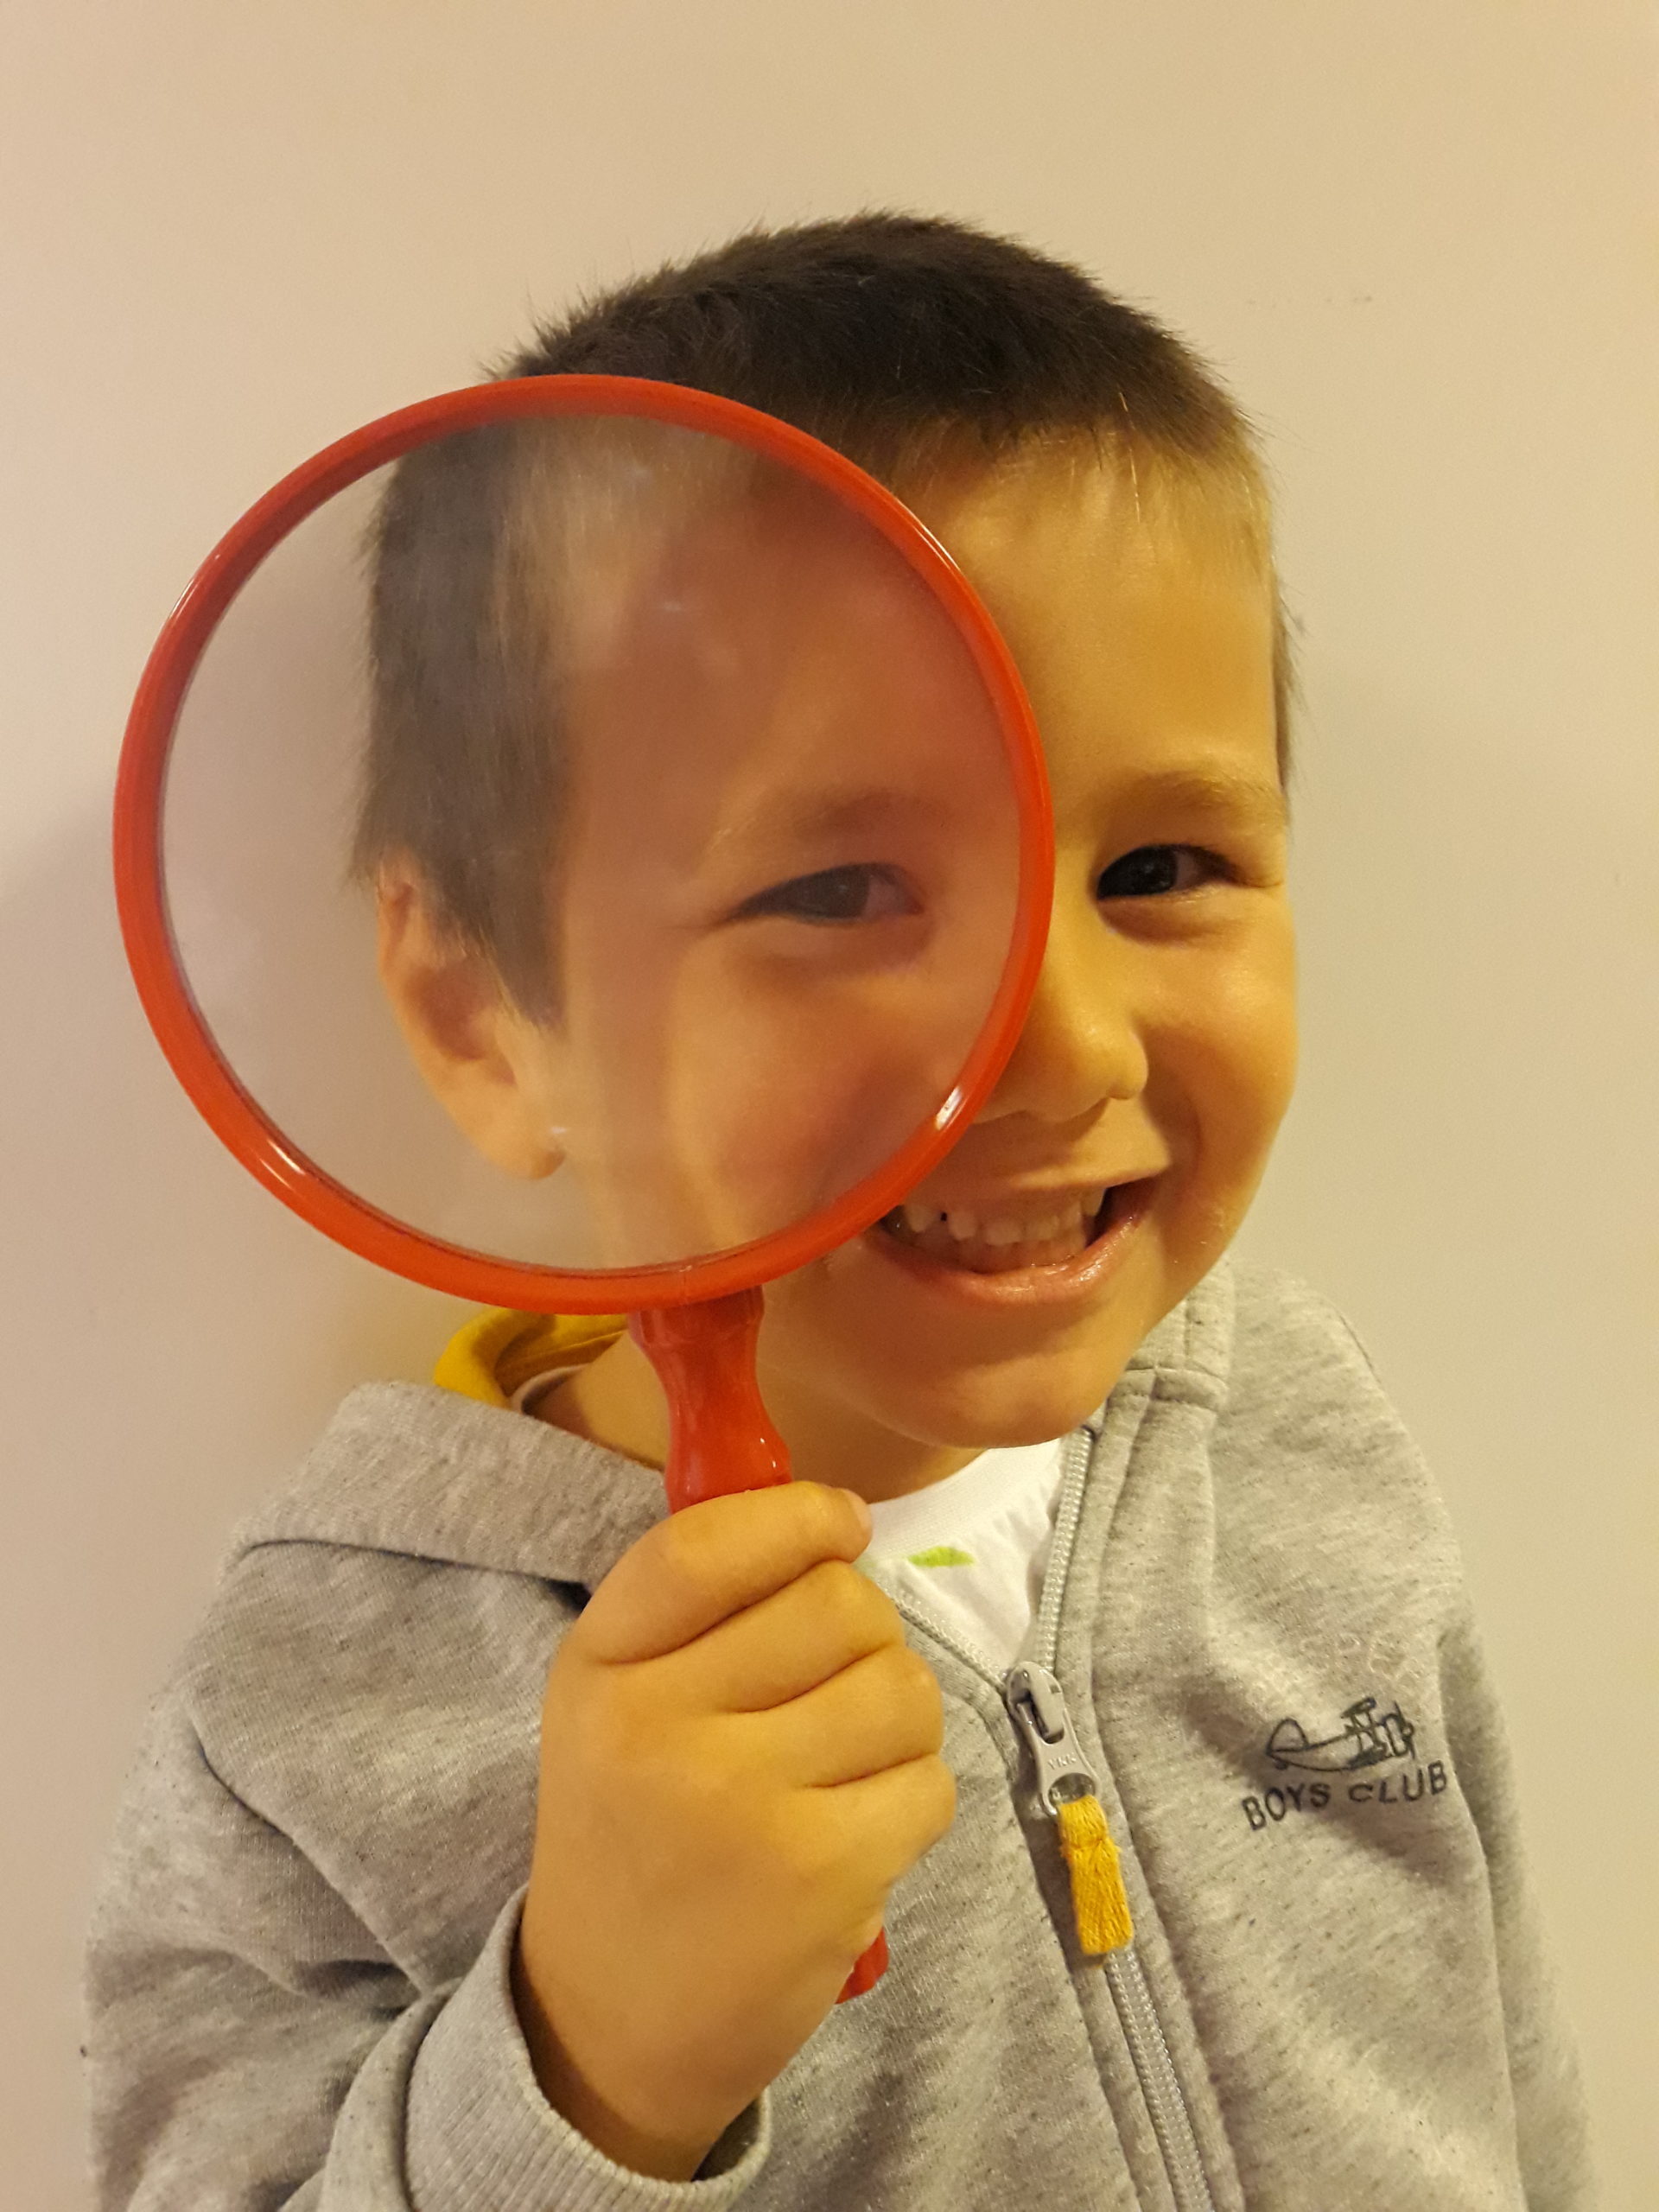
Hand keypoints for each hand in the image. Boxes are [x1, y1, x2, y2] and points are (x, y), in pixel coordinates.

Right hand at [511, 1483, 953, 2179]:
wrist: (612, 2024)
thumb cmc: (635, 1834)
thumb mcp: (617, 1703)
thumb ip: (700, 1607)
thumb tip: (839, 1513)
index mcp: (599, 1667)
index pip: (708, 1544)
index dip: (798, 1516)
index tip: (842, 1523)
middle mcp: (657, 1725)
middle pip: (837, 1605)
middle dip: (865, 1634)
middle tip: (832, 1689)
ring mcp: (740, 1803)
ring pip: (900, 1687)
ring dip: (899, 1717)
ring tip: (848, 1762)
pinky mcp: (819, 1875)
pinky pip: (928, 1781)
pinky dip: (913, 1798)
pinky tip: (858, 1831)